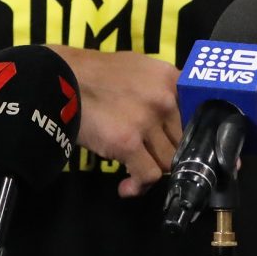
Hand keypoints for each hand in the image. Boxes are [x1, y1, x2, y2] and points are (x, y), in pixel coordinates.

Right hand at [49, 46, 181, 197]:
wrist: (60, 78)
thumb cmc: (96, 74)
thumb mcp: (138, 68)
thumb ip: (160, 89)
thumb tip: (172, 120)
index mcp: (171, 78)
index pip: (196, 116)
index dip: (188, 135)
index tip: (176, 144)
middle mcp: (166, 99)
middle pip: (183, 142)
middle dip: (167, 154)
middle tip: (149, 159)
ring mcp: (147, 121)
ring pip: (168, 161)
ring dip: (152, 171)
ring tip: (135, 174)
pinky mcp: (128, 142)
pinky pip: (148, 175)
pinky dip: (138, 186)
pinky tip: (126, 187)